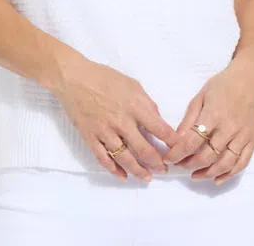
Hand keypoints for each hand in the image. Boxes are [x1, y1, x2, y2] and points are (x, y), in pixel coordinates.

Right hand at [53, 52, 177, 181]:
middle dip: (157, 163)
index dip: (172, 143)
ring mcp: (105, 131)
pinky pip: (104, 158)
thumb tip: (157, 121)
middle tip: (164, 170)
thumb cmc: (105, 77)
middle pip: (144, 150)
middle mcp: (121, 121)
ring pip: (125, 158)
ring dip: (138, 171)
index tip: (179, 150)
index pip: (160, 129)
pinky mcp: (90, 137)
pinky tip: (123, 176)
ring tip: (147, 177)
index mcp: (135, 106)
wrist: (74, 78)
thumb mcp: (132, 84)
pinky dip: (114, 170)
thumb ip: (147, 103)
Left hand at [162, 57, 253, 183]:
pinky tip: (217, 179)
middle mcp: (229, 128)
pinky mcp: (253, 140)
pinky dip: (229, 174)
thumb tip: (177, 140)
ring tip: (195, 175)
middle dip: (190, 164)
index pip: (192, 141)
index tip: (168, 159)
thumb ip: (189, 119)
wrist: (249, 80)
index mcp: (213, 115)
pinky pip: (242, 163)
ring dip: (208, 173)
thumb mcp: (200, 97)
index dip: (178, 153)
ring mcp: (243, 136)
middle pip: (207, 155)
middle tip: (180, 166)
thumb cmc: (221, 85)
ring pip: (225, 164)